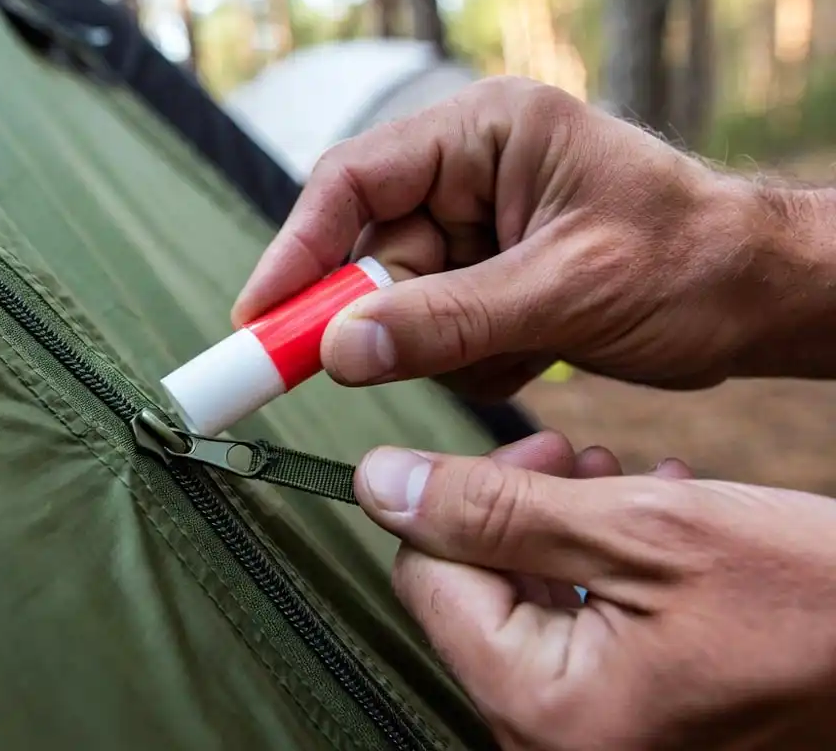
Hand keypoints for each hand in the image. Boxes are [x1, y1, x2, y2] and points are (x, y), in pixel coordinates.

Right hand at [232, 76, 835, 397]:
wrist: (764, 299)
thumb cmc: (694, 264)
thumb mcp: (568, 291)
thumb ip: (449, 320)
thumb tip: (340, 349)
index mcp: (485, 133)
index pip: (353, 182)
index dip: (296, 252)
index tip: (257, 322)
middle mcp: (471, 172)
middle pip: (371, 252)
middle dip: (389, 320)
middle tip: (382, 367)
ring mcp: (479, 229)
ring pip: (402, 307)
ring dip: (447, 348)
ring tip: (526, 347)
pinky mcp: (490, 279)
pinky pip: (438, 333)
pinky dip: (475, 361)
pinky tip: (537, 352)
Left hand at [355, 434, 835, 748]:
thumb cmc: (812, 601)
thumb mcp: (643, 528)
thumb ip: (495, 509)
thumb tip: (379, 483)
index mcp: (546, 710)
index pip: (428, 582)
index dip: (459, 501)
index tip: (530, 451)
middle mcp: (557, 745)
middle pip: (478, 598)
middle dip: (521, 514)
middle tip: (581, 457)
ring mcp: (599, 742)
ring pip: (531, 608)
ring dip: (568, 532)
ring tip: (630, 481)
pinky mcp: (637, 729)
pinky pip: (583, 639)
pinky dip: (606, 574)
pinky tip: (657, 523)